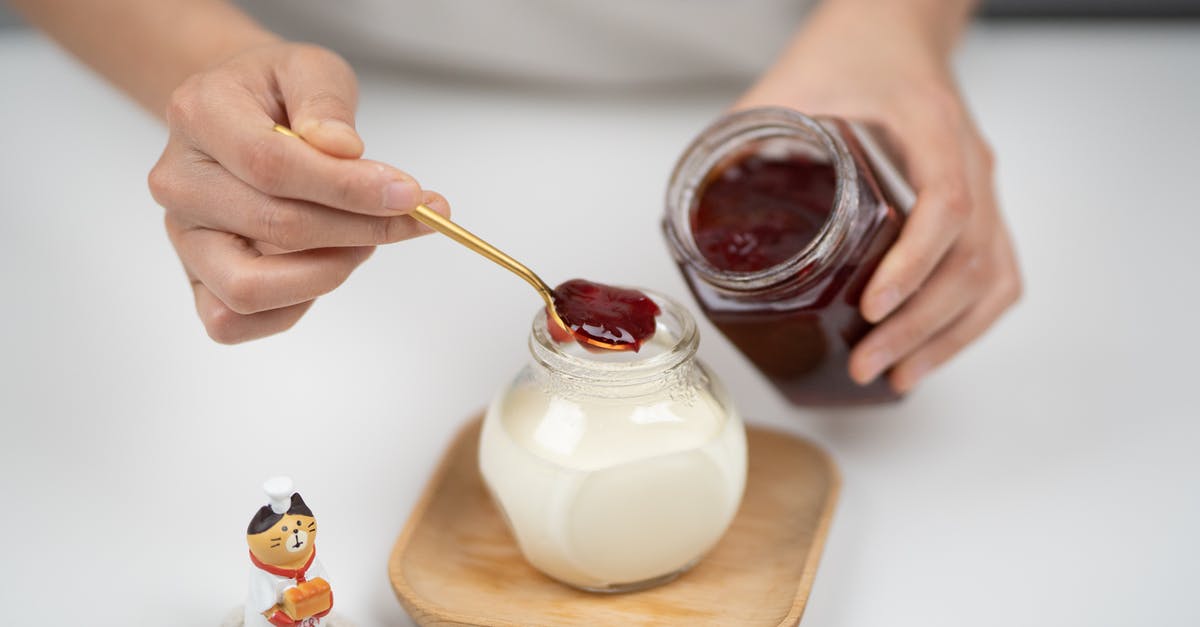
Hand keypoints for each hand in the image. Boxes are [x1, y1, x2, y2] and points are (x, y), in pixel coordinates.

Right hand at [149, 42, 448, 342]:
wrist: (243, 114)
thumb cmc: (278, 94)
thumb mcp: (311, 69)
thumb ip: (326, 103)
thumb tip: (342, 150)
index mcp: (198, 115)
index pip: (273, 166)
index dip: (348, 188)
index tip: (410, 194)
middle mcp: (178, 182)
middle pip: (276, 228)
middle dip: (360, 229)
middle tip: (409, 217)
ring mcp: (184, 237)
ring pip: (249, 289)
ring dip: (327, 273)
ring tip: (363, 241)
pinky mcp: (197, 279)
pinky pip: (233, 323)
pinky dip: (294, 307)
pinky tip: (328, 265)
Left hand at [736, 1, 1020, 391]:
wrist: (895, 28)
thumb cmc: (848, 53)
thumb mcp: (786, 87)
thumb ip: (740, 140)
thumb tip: (691, 213)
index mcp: (927, 124)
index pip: (945, 201)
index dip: (913, 262)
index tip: (873, 306)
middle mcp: (969, 157)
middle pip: (973, 257)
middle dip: (921, 325)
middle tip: (868, 364)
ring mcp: (982, 185)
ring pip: (992, 275)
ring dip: (947, 335)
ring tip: (899, 375)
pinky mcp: (981, 206)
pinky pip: (997, 273)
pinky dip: (968, 322)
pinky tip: (930, 352)